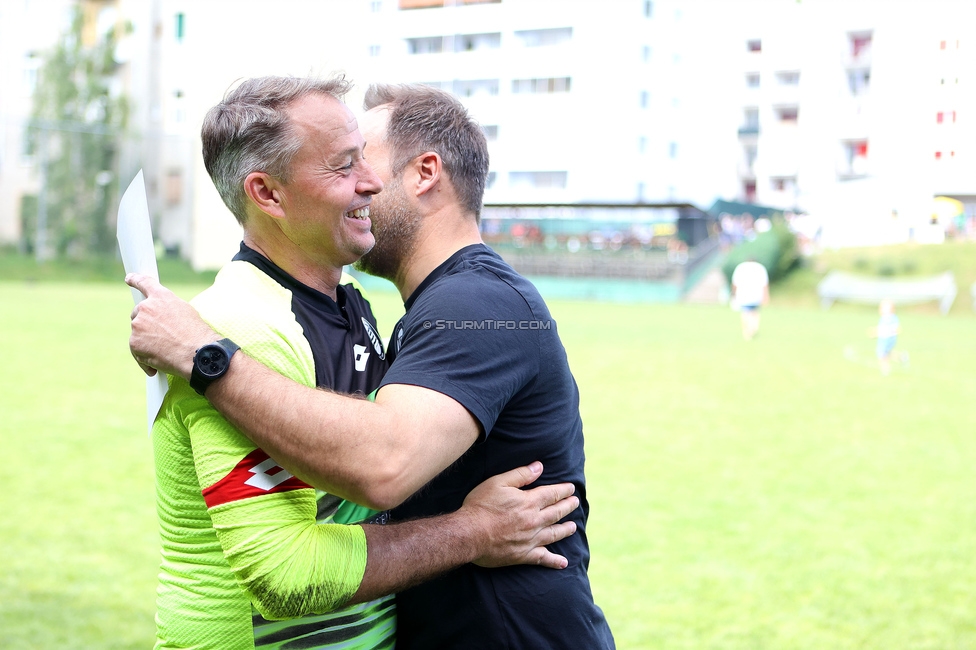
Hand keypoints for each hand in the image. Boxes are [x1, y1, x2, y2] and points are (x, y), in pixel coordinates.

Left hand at [126, 273, 219, 378]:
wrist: (196, 352)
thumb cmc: (196, 334)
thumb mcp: (185, 311)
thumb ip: (167, 308)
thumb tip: (160, 316)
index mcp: (161, 296)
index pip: (144, 283)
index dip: (135, 280)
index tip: (129, 278)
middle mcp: (146, 307)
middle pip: (138, 313)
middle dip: (146, 323)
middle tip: (162, 335)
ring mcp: (138, 325)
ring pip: (137, 332)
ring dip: (146, 340)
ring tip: (166, 350)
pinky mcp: (134, 342)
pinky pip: (136, 350)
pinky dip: (145, 357)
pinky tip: (158, 362)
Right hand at [463, 461, 578, 569]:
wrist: (469, 534)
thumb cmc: (480, 506)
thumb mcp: (498, 482)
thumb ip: (520, 475)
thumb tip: (539, 466)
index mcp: (529, 502)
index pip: (552, 494)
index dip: (563, 490)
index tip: (571, 489)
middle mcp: (534, 521)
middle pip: (557, 513)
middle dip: (568, 506)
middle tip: (575, 503)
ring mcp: (530, 539)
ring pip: (554, 534)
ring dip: (565, 530)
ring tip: (573, 527)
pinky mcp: (523, 555)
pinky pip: (543, 558)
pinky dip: (554, 561)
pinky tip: (563, 563)